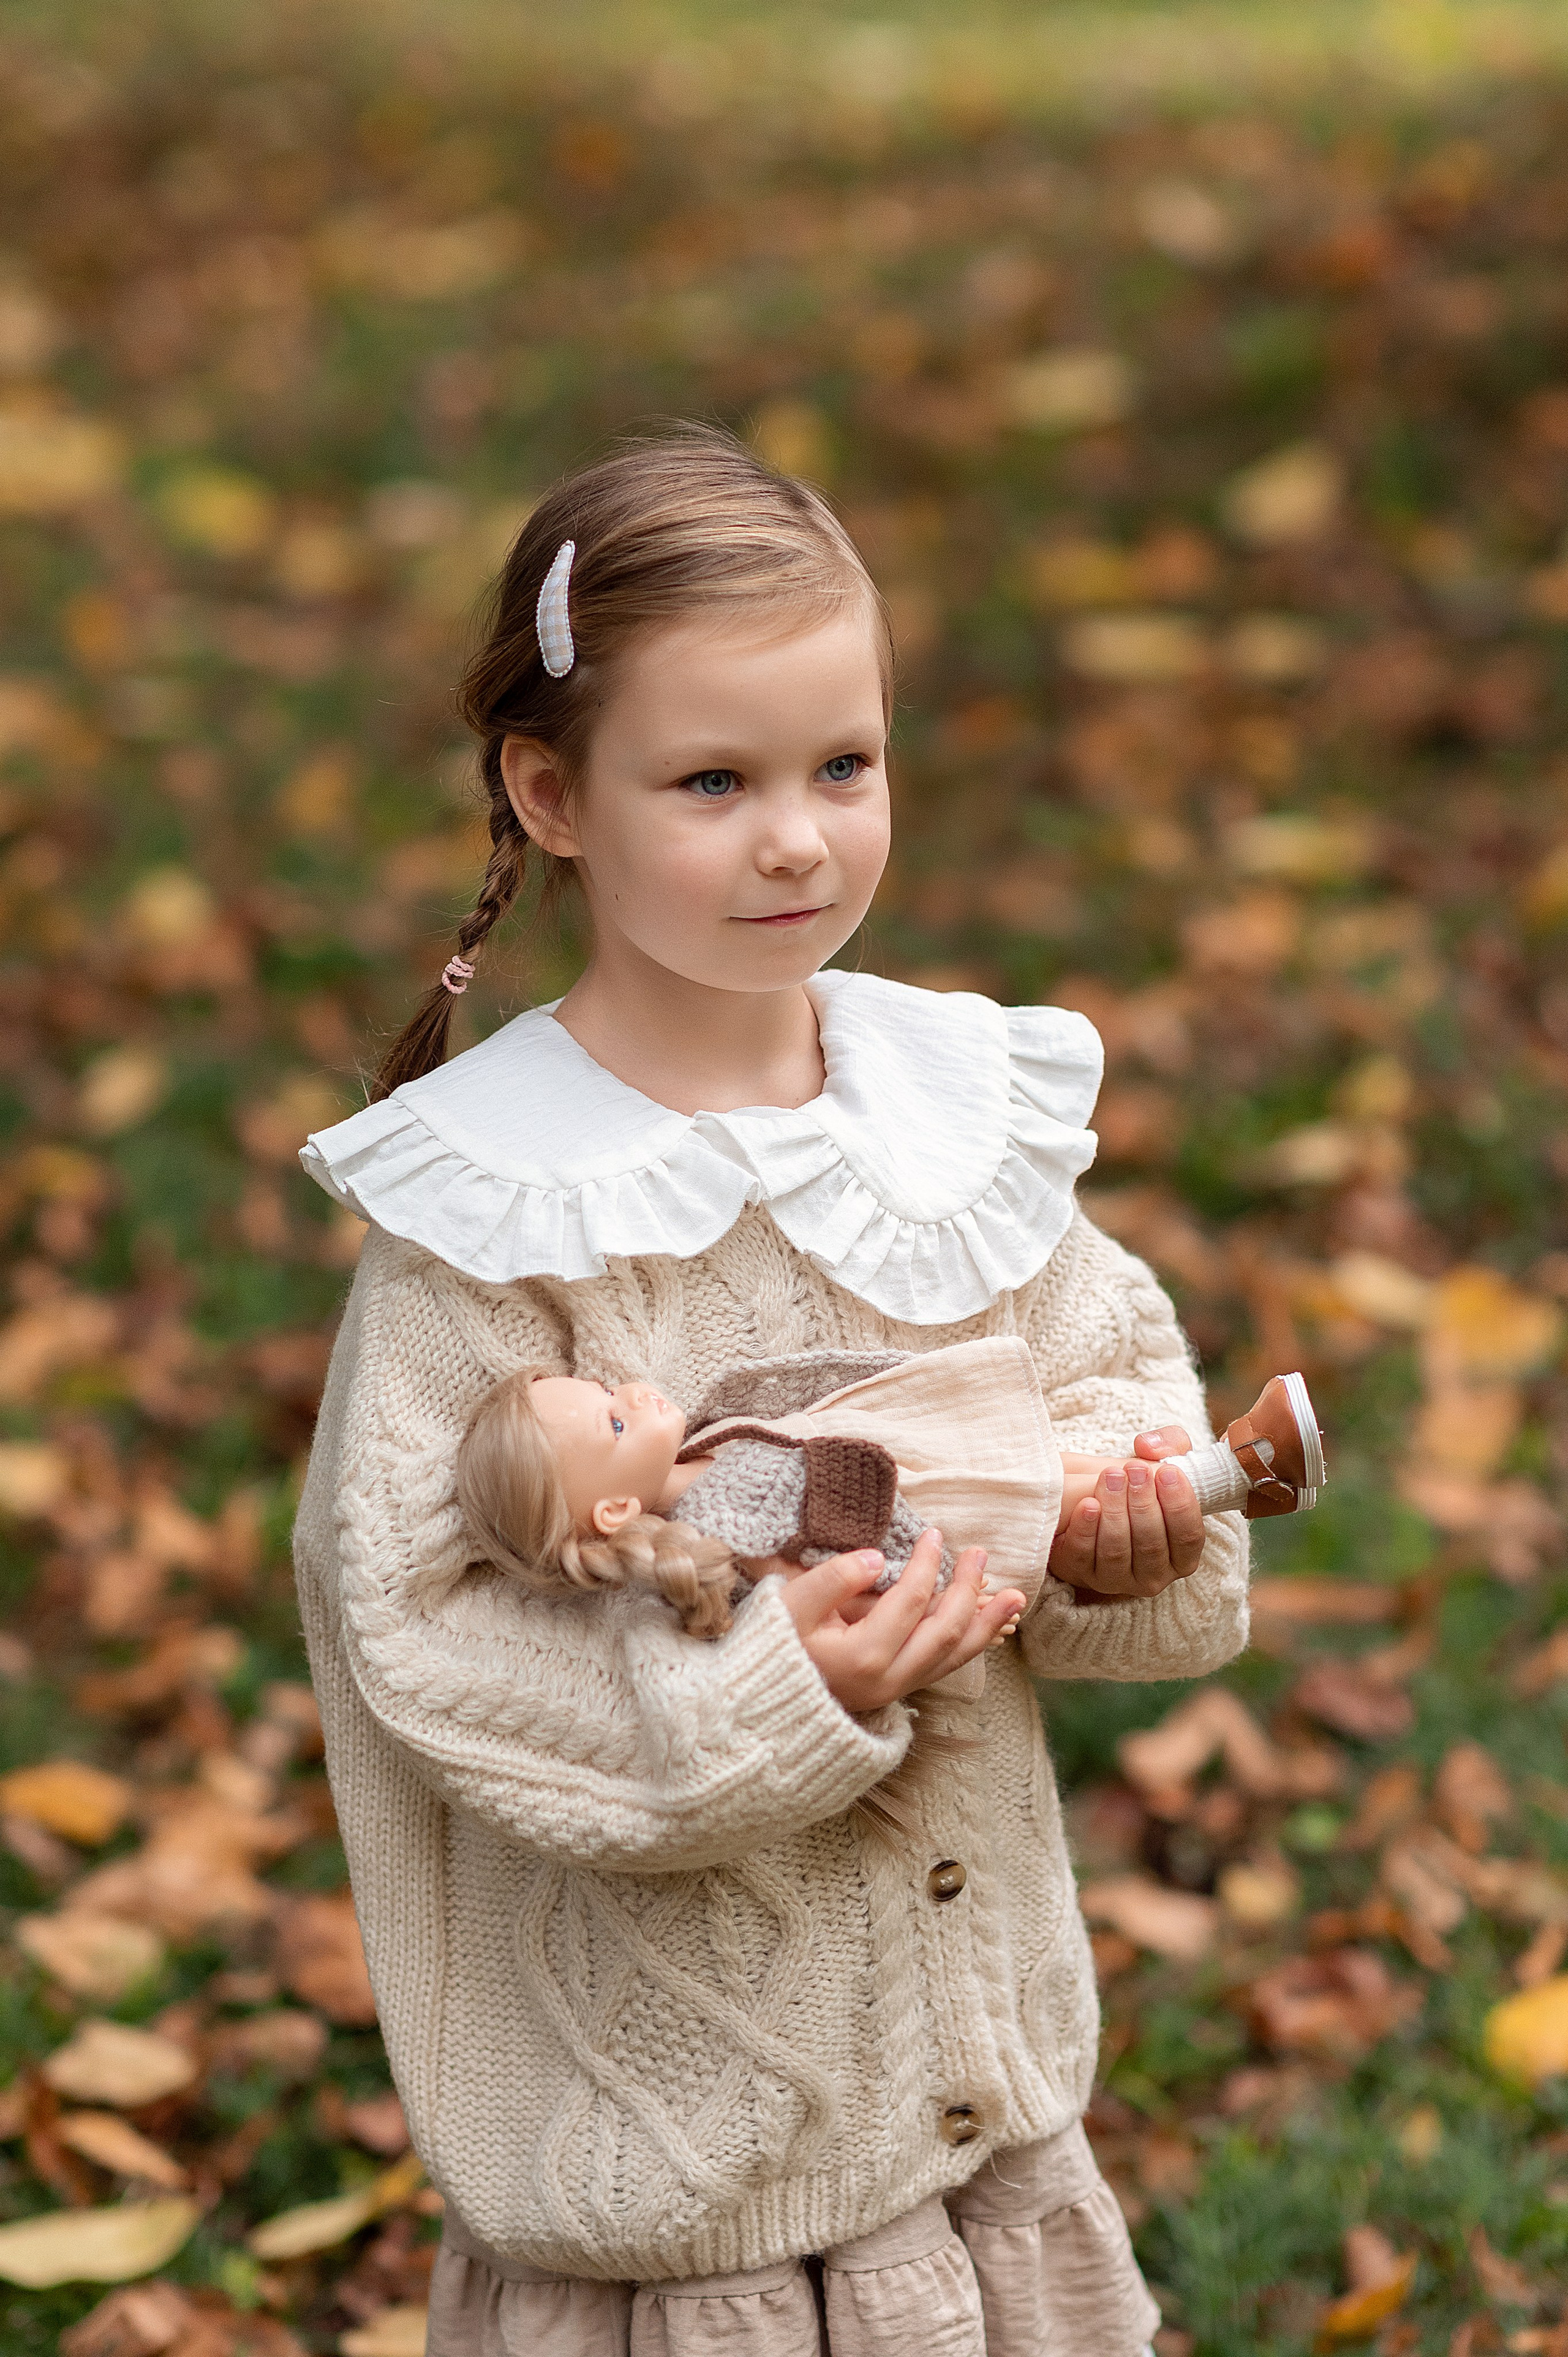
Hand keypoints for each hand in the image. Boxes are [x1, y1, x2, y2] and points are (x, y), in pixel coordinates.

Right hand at [777, 1531, 1025, 1714]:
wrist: (763, 1699)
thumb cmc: (771, 1645)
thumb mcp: (789, 1605)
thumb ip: (832, 1579)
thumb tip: (878, 1557)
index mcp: (863, 1657)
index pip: (910, 1601)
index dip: (927, 1565)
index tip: (936, 1535)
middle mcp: (888, 1679)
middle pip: (944, 1631)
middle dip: (966, 1589)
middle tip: (979, 1553)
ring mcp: (896, 1690)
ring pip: (954, 1657)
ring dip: (986, 1624)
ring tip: (1014, 1598)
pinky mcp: (897, 1691)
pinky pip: (945, 1667)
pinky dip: (971, 1644)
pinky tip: (988, 1626)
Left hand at [1048, 1424, 1204, 1601]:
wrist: (1094, 1497)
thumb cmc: (1139, 1484)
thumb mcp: (1162, 1461)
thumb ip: (1169, 1445)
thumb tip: (1149, 1446)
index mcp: (1182, 1555)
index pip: (1189, 1537)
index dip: (1181, 1505)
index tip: (1167, 1472)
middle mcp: (1154, 1576)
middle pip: (1152, 1545)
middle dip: (1144, 1505)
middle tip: (1134, 1470)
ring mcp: (1118, 1580)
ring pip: (1118, 1551)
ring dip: (1115, 1513)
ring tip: (1111, 1478)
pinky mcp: (1084, 1574)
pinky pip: (1084, 1558)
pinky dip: (1086, 1531)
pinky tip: (1088, 1504)